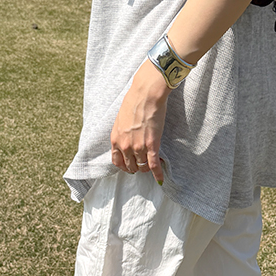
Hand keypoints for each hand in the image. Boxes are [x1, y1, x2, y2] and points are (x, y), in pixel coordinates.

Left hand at [110, 59, 170, 182]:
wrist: (145, 95)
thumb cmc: (133, 102)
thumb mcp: (120, 120)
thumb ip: (122, 133)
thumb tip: (126, 138)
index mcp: (115, 139)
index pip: (117, 161)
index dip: (124, 166)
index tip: (129, 165)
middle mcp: (125, 145)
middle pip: (130, 166)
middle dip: (136, 168)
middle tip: (142, 166)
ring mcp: (138, 147)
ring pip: (142, 166)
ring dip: (146, 169)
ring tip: (151, 166)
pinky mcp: (151, 145)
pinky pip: (153, 164)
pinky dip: (157, 174)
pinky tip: (160, 180)